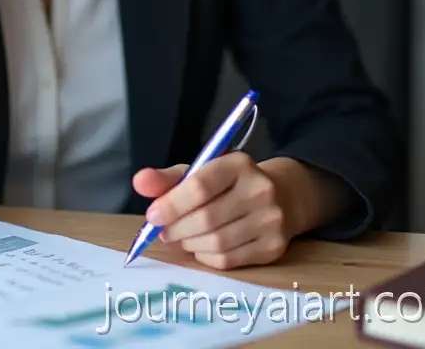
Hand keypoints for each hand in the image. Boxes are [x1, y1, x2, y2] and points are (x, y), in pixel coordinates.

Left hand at [132, 152, 293, 269]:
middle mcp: (260, 190)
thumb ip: (168, 178)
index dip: (172, 204)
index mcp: (238, 164)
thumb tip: (139, 182)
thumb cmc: (231, 184)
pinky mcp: (274, 247)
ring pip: (217, 243)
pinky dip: (206, 256)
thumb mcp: (202, 172)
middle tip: (163, 232)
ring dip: (189, 244)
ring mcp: (271, 220)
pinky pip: (229, 260)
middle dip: (177, 228)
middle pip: (207, 218)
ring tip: (180, 238)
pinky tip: (200, 247)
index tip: (152, 215)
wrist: (285, 196)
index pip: (200, 186)